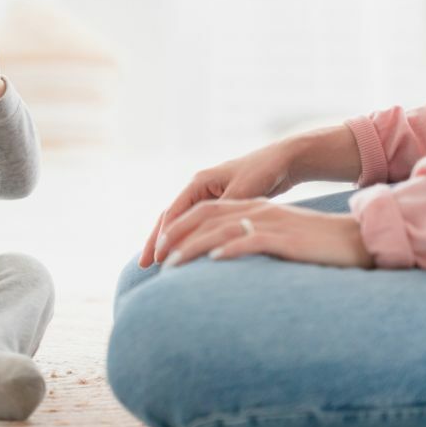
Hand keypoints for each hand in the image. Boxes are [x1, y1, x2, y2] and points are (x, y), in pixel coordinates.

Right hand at [141, 141, 299, 267]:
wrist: (283, 160)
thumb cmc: (263, 172)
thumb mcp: (243, 191)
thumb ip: (223, 212)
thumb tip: (207, 233)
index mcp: (198, 182)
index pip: (173, 212)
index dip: (164, 236)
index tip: (157, 258)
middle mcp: (197, 189)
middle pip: (169, 218)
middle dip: (155, 241)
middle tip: (142, 265)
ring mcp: (205, 197)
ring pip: (180, 223)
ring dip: (168, 242)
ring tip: (154, 265)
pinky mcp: (217, 205)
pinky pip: (195, 226)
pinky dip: (186, 240)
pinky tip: (182, 255)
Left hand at [155, 198, 371, 268]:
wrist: (356, 238)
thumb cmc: (314, 243)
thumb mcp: (275, 235)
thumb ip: (247, 240)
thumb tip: (219, 259)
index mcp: (251, 206)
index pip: (203, 211)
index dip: (176, 227)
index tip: (155, 250)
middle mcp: (255, 209)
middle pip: (203, 216)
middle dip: (174, 236)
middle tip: (153, 259)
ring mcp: (270, 221)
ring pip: (221, 229)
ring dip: (193, 246)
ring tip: (172, 265)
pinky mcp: (285, 236)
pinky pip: (252, 239)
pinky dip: (231, 248)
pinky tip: (214, 260)